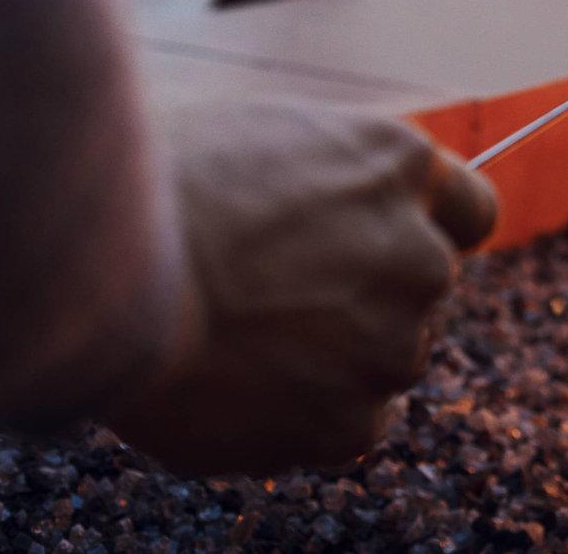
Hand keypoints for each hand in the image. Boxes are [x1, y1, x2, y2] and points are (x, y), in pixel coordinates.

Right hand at [104, 93, 496, 475]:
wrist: (96, 268)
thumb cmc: (151, 186)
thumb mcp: (266, 139)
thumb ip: (334, 183)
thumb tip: (341, 211)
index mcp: (399, 166)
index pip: (471, 212)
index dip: (425, 233)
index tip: (381, 249)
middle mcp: (419, 253)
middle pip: (424, 291)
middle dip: (367, 297)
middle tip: (274, 300)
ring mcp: (393, 342)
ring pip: (386, 361)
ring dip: (333, 360)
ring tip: (237, 342)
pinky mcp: (351, 421)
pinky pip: (353, 427)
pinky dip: (305, 419)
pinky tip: (237, 388)